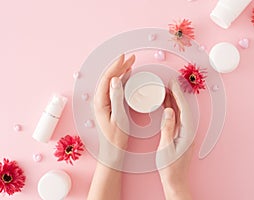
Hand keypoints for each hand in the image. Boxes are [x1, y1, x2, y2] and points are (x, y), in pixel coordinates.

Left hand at [88, 54, 134, 199]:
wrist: (113, 150)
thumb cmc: (116, 137)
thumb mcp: (119, 117)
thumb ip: (116, 97)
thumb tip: (115, 80)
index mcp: (100, 101)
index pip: (107, 79)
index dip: (115, 66)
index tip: (124, 57)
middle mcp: (100, 100)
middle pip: (108, 78)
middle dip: (119, 66)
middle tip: (131, 58)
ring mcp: (104, 102)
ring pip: (111, 82)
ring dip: (120, 71)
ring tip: (130, 63)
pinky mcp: (109, 105)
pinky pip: (114, 88)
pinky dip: (121, 80)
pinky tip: (126, 76)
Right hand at [156, 79, 194, 199]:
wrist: (174, 180)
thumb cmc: (170, 167)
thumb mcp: (166, 147)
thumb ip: (168, 128)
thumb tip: (168, 111)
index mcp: (187, 132)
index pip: (184, 108)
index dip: (178, 94)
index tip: (173, 84)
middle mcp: (188, 131)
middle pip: (183, 108)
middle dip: (177, 94)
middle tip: (169, 82)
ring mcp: (185, 133)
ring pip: (180, 112)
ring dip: (173, 100)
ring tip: (166, 90)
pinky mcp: (180, 135)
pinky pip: (176, 118)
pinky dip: (171, 109)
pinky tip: (165, 104)